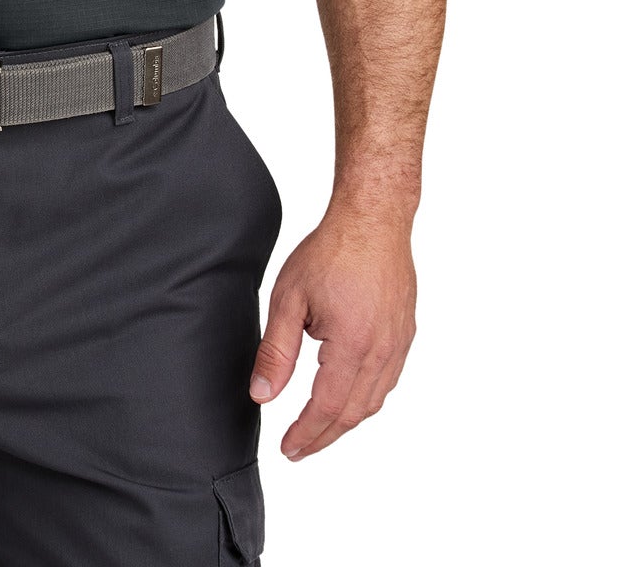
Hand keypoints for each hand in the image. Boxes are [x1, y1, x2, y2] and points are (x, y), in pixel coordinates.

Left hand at [248, 204, 417, 459]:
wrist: (373, 219)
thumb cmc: (332, 250)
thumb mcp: (289, 298)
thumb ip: (276, 351)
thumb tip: (262, 395)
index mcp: (352, 346)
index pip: (326, 407)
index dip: (306, 434)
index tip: (288, 449)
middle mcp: (381, 351)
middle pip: (353, 413)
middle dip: (324, 436)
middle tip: (299, 448)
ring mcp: (398, 343)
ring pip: (374, 400)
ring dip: (346, 421)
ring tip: (319, 428)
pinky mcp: (405, 333)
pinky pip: (388, 380)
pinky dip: (366, 398)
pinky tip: (349, 396)